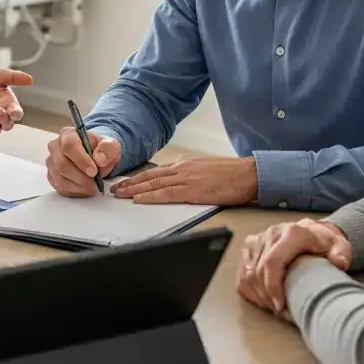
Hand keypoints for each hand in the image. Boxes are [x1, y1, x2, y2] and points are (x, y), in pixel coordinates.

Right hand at [45, 127, 120, 196]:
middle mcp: (55, 146)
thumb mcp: (110, 145)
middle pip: (62, 164)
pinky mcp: (52, 176)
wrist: (95, 157)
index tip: (94, 172)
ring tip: (92, 187)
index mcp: (68, 134)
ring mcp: (52, 162)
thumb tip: (99, 159)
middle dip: (80, 177)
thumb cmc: (100, 150)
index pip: (69, 145)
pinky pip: (59, 187)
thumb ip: (108, 148)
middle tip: (95, 184)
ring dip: (78, 186)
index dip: (81, 160)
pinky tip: (85, 189)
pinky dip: (74, 191)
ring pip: (60, 178)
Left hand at [111, 155, 257, 205]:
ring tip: (119, 195)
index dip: (138, 178)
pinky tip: (139, 200)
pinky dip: (151, 197)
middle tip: (113, 189)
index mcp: (184, 163)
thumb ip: (188, 173)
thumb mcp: (204, 168)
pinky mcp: (194, 190)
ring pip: (154, 184)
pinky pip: (167, 194)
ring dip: (134, 190)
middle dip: (130, 183)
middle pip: (150, 176)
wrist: (249, 174)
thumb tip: (175, 181)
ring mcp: (187, 178)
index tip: (124, 182)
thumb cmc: (231, 174)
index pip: (155, 171)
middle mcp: (182, 168)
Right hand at [237, 219, 351, 317]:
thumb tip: (338, 263)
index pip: (273, 262)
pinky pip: (243, 273)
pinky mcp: (250, 247)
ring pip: (248, 273)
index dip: (273, 287)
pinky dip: (250, 289)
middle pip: (258, 270)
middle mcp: (272, 233)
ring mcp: (258, 239)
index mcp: (292, 233)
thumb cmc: (325, 244)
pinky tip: (263, 298)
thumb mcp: (340, 246)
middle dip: (266, 296)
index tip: (281, 306)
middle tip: (280, 312)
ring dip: (258, 295)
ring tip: (273, 306)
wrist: (312, 232)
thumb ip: (341, 253)